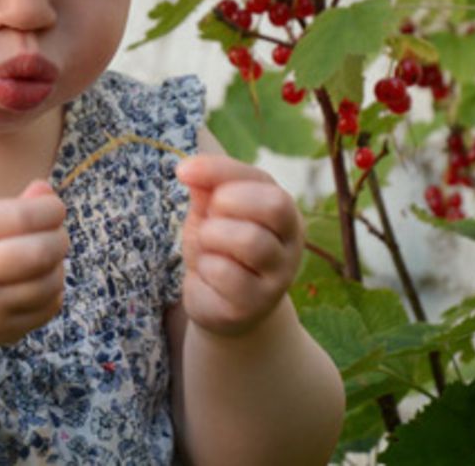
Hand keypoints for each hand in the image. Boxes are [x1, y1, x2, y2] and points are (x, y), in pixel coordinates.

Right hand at [0, 180, 68, 357]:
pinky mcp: (0, 332)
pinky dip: (53, 291)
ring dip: (57, 265)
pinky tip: (41, 280)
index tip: (53, 207)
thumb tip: (46, 191)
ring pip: (47, 284)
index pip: (18, 218)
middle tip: (56, 233)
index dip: (48, 209)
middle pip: (37, 253)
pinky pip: (47, 309)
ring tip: (47, 257)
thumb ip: (6, 206)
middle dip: (58, 237)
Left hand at [174, 154, 303, 336]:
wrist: (222, 305)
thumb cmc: (220, 249)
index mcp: (284, 211)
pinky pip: (225, 273)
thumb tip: (187, 168)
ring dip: (212, 237)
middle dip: (227, 203)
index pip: (261, 179)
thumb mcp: (212, 212)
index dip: (219, 171)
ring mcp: (278, 276)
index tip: (183, 171)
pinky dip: (205, 268)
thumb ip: (207, 187)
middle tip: (209, 218)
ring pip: (249, 239)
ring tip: (207, 245)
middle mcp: (291, 243)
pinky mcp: (255, 303)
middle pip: (274, 205)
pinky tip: (207, 275)